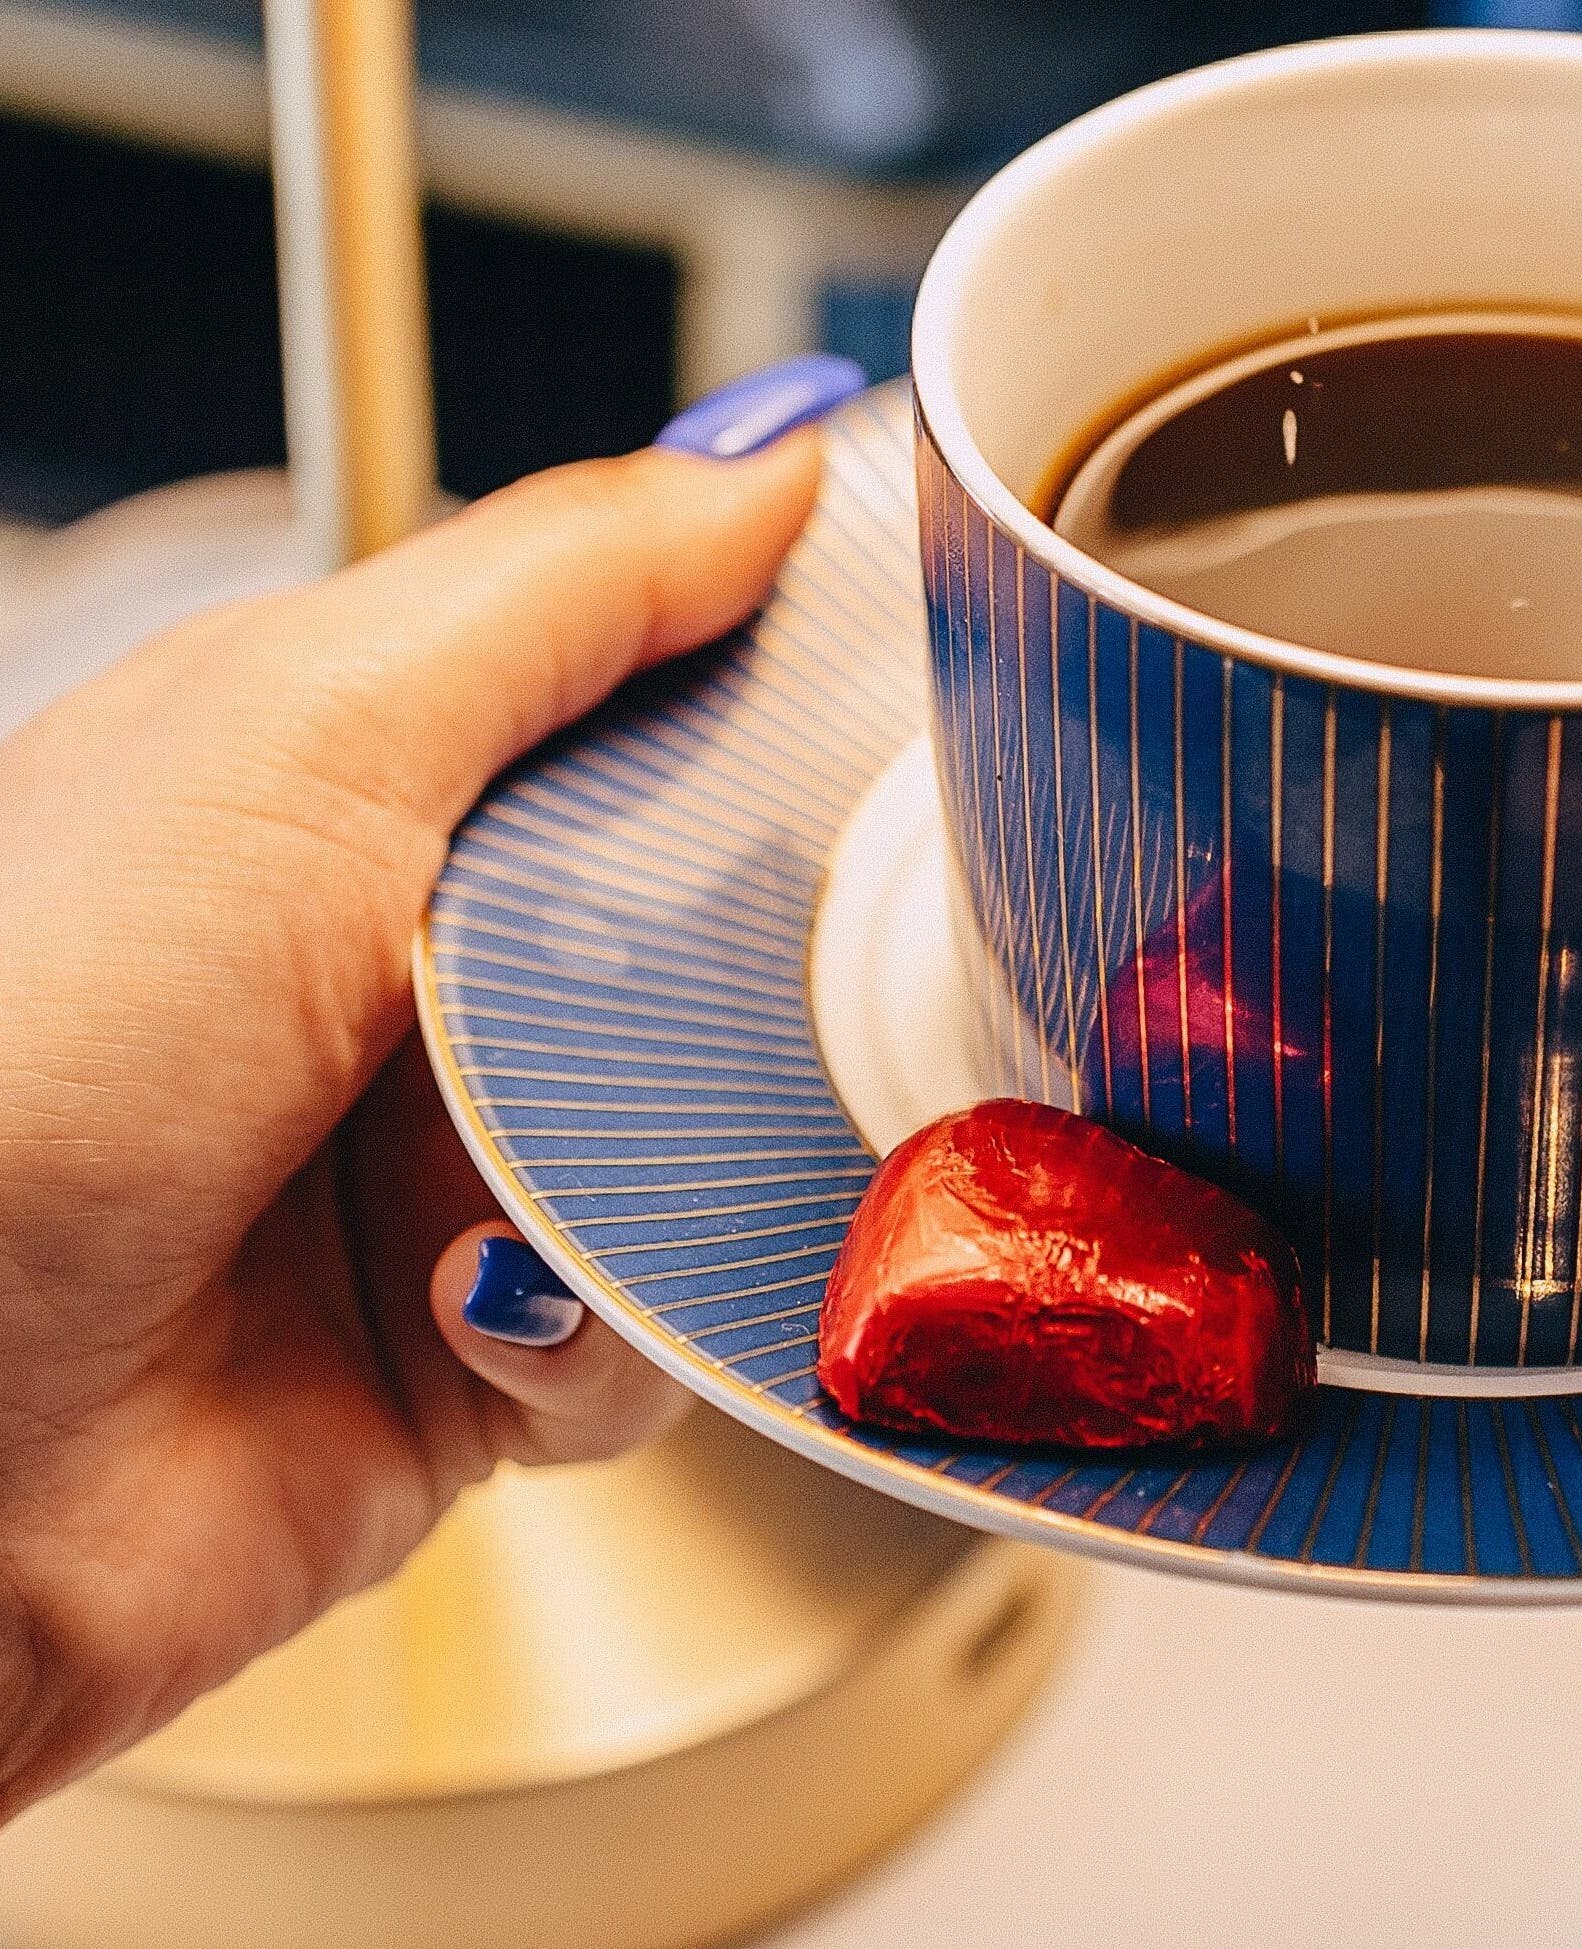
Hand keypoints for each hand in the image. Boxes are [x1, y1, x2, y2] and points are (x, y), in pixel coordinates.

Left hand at [0, 356, 858, 1811]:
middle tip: (845, 958)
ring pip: (739, 1139)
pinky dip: (610, 1329)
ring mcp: (469, 1170)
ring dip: (690, 1169)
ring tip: (576, 1183)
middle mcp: (433, 972)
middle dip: (796, 956)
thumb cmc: (17, 1044)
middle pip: (740, 928)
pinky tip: (487, 1310)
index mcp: (375, 783)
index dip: (801, 686)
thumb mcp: (303, 732)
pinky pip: (673, 1331)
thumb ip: (564, 590)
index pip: (658, 694)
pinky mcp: (499, 1360)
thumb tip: (778, 456)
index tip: (947, 691)